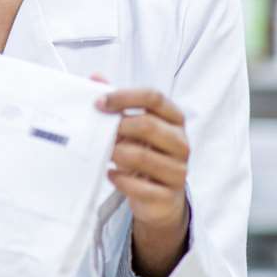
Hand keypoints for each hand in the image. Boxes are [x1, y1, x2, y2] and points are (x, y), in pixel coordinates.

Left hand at [95, 84, 190, 276]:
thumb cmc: (144, 155)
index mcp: (174, 119)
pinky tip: (111, 174)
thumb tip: (95, 77)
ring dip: (117, 154)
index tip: (99, 103)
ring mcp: (178, 169)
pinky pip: (141, 186)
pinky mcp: (169, 194)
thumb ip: (117, 104)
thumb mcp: (133, 128)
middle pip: (148, 125)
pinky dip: (121, 179)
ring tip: (105, 154)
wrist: (160, 199)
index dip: (124, 97)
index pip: (154, 97)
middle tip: (101, 133)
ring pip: (143, 156)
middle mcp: (180, 142)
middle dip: (119, 128)